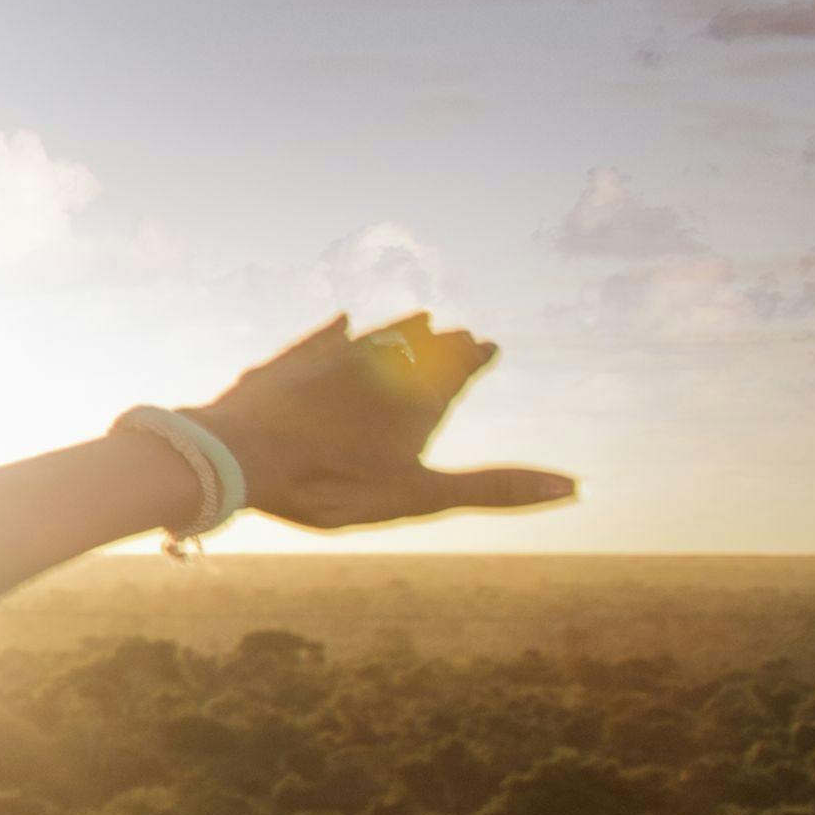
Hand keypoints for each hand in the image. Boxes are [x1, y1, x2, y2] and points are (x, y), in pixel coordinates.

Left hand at [169, 315, 575, 531]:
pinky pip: (320, 339)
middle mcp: (377, 367)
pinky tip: (345, 320)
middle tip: (459, 334)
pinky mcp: (287, 365)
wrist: (236, 456)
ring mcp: (328, 361)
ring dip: (400, 330)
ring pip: (375, 338)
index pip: (457, 367)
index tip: (488, 346)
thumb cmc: (331, 483)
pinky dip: (337, 330)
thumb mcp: (420, 496)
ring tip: (419, 319)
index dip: (473, 358)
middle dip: (442, 343)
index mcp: (416, 397)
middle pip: (420, 349)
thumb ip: (495, 488)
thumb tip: (578, 485)